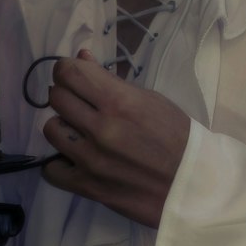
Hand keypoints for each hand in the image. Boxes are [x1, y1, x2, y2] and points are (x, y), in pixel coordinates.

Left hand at [41, 50, 190, 228]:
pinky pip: (52, 170)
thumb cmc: (176, 135)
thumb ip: (111, 80)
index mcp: (119, 101)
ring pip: (51, 130)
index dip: (67, 69)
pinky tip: (75, 159)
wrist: (194, 183)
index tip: (74, 74)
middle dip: (66, 94)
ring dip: (63, 127)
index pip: (69, 72)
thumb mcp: (150, 99)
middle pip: (57, 97)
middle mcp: (101, 128)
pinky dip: (60, 163)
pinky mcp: (89, 187)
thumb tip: (81, 57)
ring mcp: (92, 160)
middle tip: (80, 102)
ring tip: (80, 131)